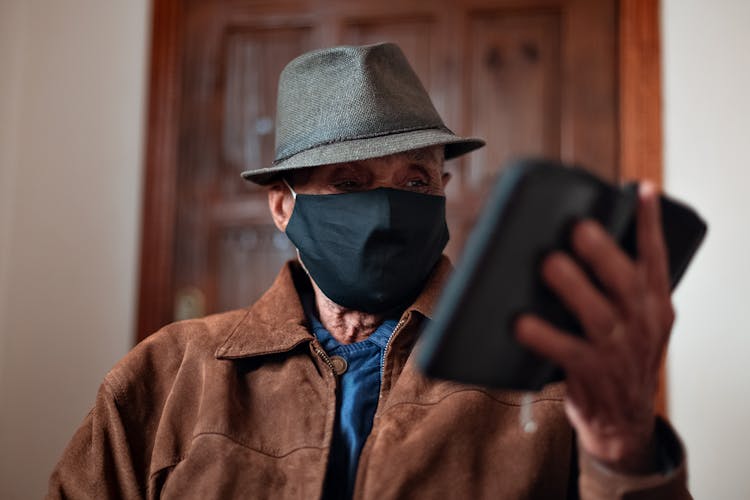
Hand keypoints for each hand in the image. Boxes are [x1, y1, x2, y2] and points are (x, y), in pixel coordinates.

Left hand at [515, 182, 673, 473]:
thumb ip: (618, 288)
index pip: (656, 257)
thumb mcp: (636, 322)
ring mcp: (618, 350)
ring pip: (597, 314)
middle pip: (624, 281)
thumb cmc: (620, 358)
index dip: (650, 224)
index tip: (640, 191)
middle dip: (602, 253)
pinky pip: (565, 352)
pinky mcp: (592, 373)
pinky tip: (522, 323)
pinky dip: (543, 336)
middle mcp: (641, 323)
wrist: (624, 421)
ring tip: (549, 264)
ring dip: (572, 287)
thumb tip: (570, 244)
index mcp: (654, 304)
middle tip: (577, 227)